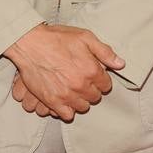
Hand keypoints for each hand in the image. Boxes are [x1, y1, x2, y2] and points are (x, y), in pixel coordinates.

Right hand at [6, 24, 124, 121]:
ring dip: (81, 100)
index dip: (102, 80)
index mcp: (91, 70)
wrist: (31, 44)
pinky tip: (65, 99)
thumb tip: (121, 64)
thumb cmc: (58, 38)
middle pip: (95, 97)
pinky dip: (67, 110)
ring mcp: (66, 94)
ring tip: (74, 89)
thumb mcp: (85, 37)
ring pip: (83, 107)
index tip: (95, 75)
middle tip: (83, 81)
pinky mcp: (52, 101)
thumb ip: (105, 52)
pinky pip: (66, 115)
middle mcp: (80, 85)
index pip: (106, 85)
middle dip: (92, 89)